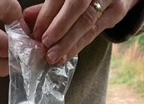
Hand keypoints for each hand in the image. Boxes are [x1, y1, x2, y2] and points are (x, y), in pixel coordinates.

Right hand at [0, 0, 23, 75]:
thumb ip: (8, 9)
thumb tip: (24, 31)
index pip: (4, 48)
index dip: (22, 46)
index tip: (33, 40)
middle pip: (2, 66)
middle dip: (19, 58)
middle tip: (30, 45)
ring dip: (12, 61)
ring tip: (20, 45)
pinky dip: (3, 61)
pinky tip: (8, 47)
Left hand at [23, 0, 137, 64]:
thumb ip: (47, 8)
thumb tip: (26, 19)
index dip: (47, 16)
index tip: (37, 35)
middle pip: (77, 5)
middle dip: (60, 28)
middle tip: (46, 46)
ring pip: (88, 21)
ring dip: (69, 42)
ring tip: (54, 57)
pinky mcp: (117, 10)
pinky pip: (96, 31)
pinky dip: (79, 45)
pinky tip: (67, 55)